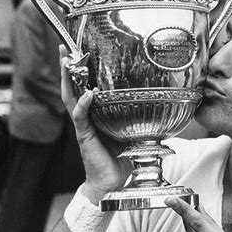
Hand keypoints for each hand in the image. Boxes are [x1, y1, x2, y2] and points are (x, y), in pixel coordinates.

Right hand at [60, 45, 130, 202]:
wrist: (112, 184)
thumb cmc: (122, 161)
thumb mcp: (135, 136)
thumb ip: (144, 123)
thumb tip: (166, 115)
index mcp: (97, 115)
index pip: (86, 87)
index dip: (83, 71)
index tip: (81, 51)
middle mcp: (87, 117)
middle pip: (72, 87)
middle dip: (67, 67)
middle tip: (64, 47)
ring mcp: (84, 126)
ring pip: (71, 97)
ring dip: (68, 79)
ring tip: (67, 61)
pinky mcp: (84, 136)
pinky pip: (81, 117)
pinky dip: (83, 104)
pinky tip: (87, 94)